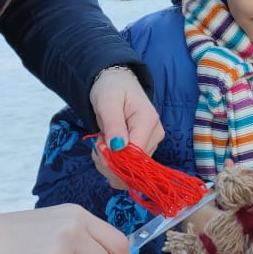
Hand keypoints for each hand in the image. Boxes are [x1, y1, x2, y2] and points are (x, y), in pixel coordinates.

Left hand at [90, 66, 163, 188]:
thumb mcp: (107, 101)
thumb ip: (113, 124)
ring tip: (100, 143)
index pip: (135, 153)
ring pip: (130, 170)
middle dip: (109, 162)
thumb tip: (118, 148)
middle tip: (96, 143)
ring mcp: (152, 142)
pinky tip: (107, 152)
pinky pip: (129, 168)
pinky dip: (113, 166)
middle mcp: (155, 134)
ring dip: (108, 164)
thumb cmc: (112, 88)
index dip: (113, 157)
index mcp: (148, 120)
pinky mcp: (146, 148)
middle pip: (134, 164)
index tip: (98, 145)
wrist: (117, 83)